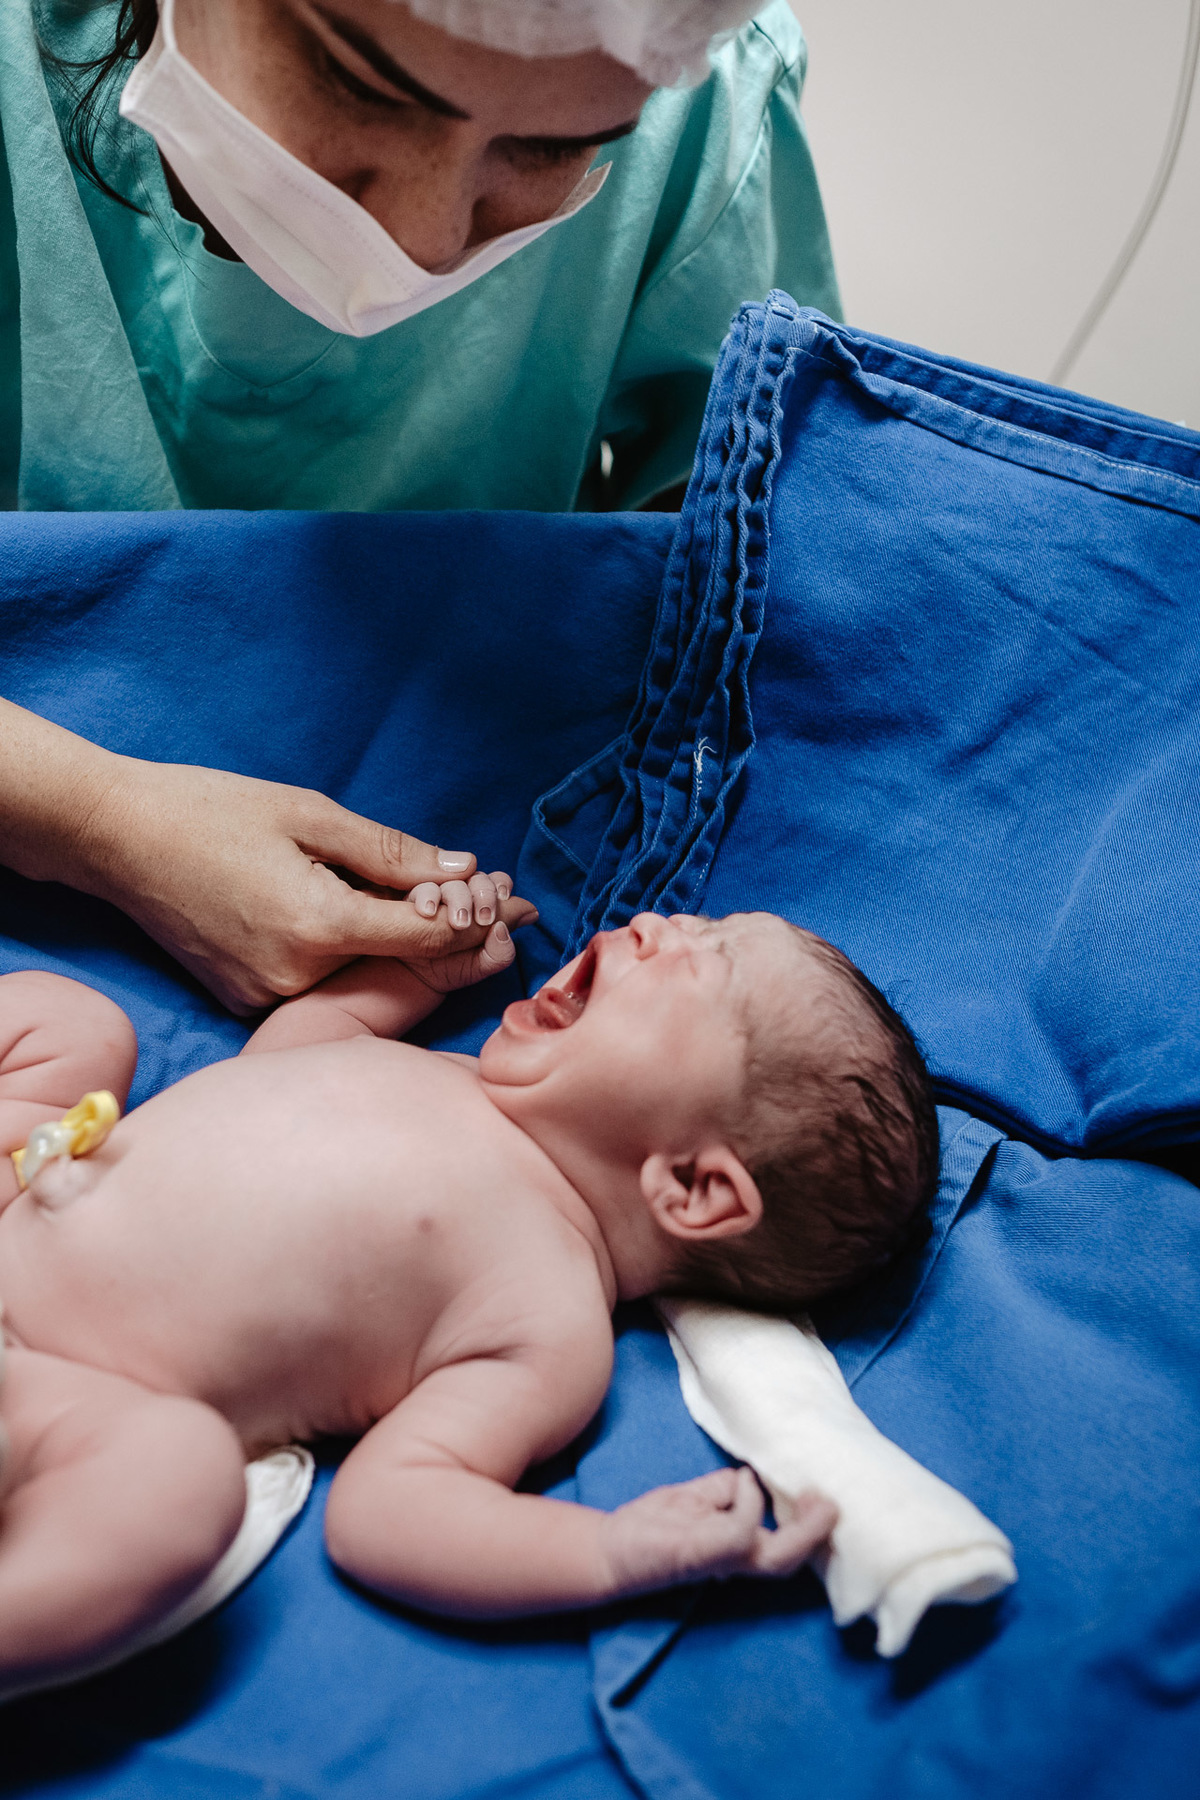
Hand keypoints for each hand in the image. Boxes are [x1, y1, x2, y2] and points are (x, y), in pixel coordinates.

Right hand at [70, 758, 486, 1013]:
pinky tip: (364, 912)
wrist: (112, 837)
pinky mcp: (246, 997)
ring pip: (362, 972)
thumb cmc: (207, 810)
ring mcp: (266, 995)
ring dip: (401, 940)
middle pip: (401, 962)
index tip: (514, 899)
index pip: (427, 937)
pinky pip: (321, 976)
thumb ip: (392, 850)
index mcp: (317, 927)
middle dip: (453, 931)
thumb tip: (464, 869)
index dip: (478, 917)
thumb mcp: (309, 813)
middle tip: (505, 903)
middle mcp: (295, 977)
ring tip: (440, 898)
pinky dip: (351, 949)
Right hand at [402, 874, 535, 994]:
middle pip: (476, 877)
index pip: (497, 882)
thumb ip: (505, 947)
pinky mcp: (412, 898)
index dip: (501, 887)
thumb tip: (529, 914)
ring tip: (459, 923)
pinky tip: (428, 912)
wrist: (418, 981)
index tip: (504, 899)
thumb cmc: (454, 967)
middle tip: (483, 919)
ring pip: (451, 881)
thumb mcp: (483, 963)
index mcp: (483, 902)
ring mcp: (437, 893)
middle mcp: (461, 892)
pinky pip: (420, 888)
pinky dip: (426, 896)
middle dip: (483, 894)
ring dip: (458, 897)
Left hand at [598, 1467, 836, 1597]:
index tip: (826, 1497)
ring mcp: (720, 1559)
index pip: (784, 1546)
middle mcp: (734, 1559)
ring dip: (801, 1531)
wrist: (611, 1547)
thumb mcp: (698, 1496)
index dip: (810, 1529)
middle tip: (833, 1503)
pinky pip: (740, 1531)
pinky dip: (750, 1504)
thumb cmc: (655, 1525)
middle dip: (817, 1534)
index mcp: (736, 1548)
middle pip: (788, 1559)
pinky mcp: (701, 1553)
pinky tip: (745, 1481)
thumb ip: (727, 1489)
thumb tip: (751, 1475)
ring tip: (819, 1502)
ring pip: (775, 1556)